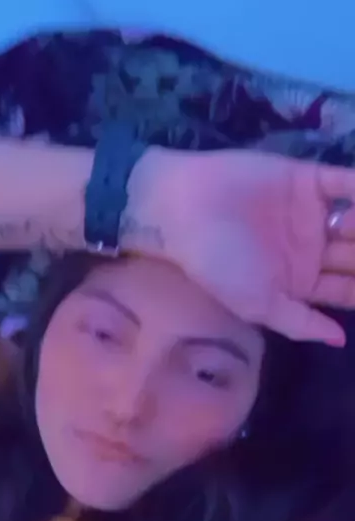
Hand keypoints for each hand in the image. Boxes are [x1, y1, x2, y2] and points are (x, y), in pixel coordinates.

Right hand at [136, 148, 354, 345]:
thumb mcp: (257, 305)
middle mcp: (309, 249)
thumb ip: (299, 322)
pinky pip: (346, 183)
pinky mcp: (307, 179)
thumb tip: (340, 341)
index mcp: (299, 282)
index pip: (346, 290)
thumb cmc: (217, 264)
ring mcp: (311, 214)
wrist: (183, 211)